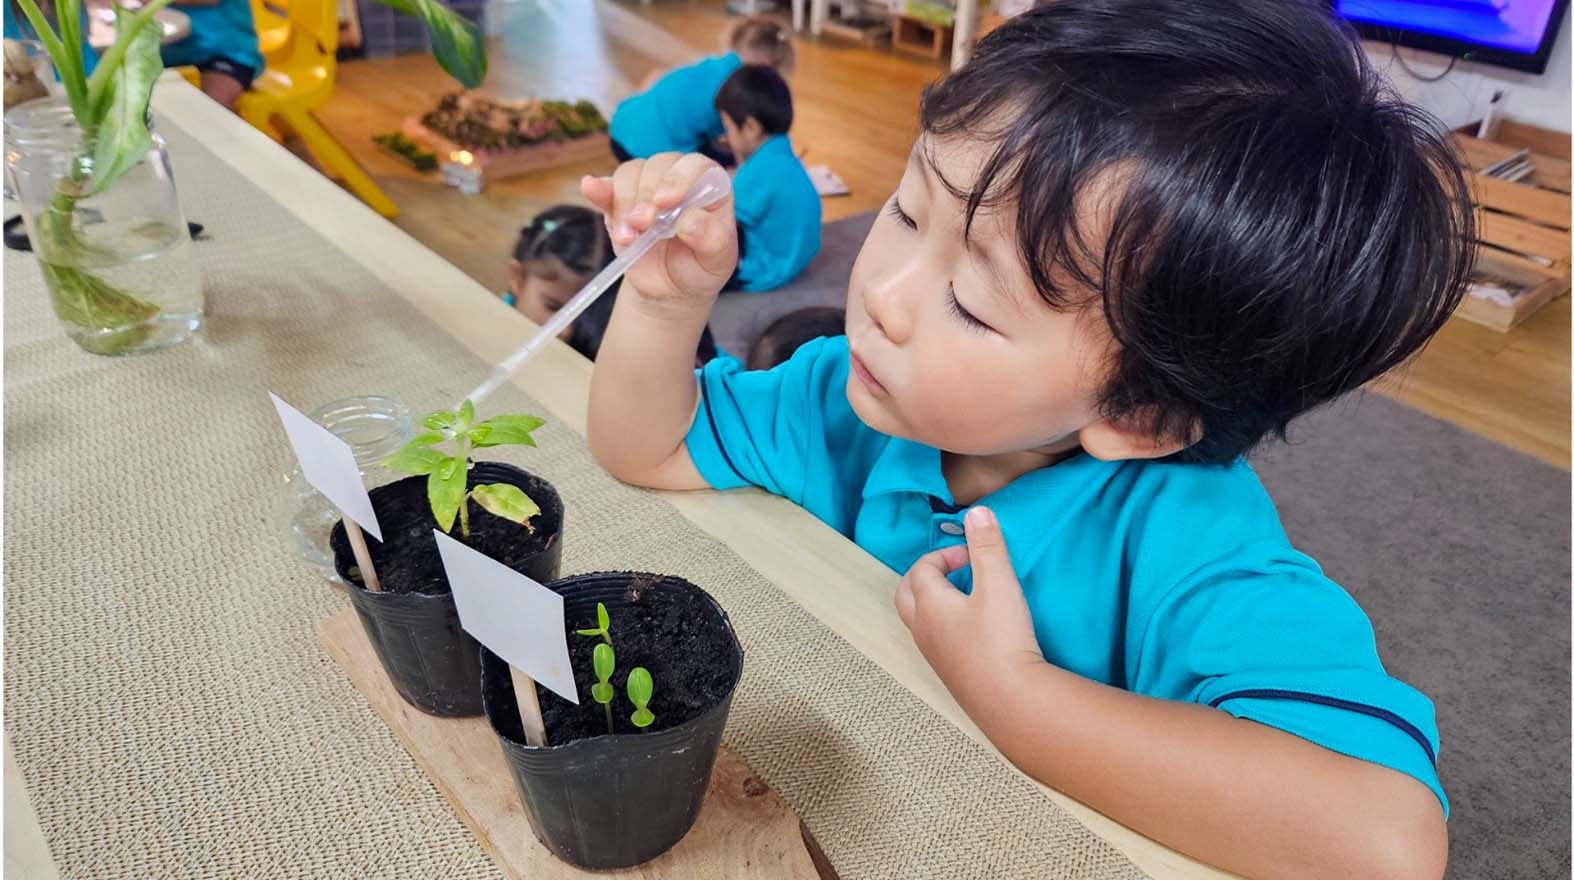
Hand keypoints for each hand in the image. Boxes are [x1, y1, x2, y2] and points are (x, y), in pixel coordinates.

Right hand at [580, 153, 737, 311]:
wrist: (669, 288)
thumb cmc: (699, 268)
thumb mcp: (716, 261)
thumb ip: (712, 239)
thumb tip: (690, 220)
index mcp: (709, 187)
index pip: (696, 166)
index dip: (679, 178)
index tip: (666, 202)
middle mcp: (678, 179)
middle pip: (659, 165)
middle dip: (647, 194)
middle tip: (642, 224)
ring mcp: (647, 187)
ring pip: (631, 173)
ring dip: (625, 202)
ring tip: (628, 237)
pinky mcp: (620, 201)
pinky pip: (607, 186)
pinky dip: (598, 189)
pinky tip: (591, 188)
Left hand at [895, 506, 1044, 709]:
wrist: (1011, 700)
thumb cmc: (1002, 638)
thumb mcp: (999, 584)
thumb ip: (987, 546)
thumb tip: (976, 511)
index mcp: (928, 605)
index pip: (921, 569)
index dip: (945, 555)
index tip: (973, 556)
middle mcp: (923, 630)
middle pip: (906, 595)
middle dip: (924, 576)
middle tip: (953, 571)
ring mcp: (934, 656)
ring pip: (918, 620)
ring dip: (932, 601)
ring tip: (963, 597)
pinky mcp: (949, 675)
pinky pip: (934, 641)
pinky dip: (943, 625)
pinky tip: (972, 630)